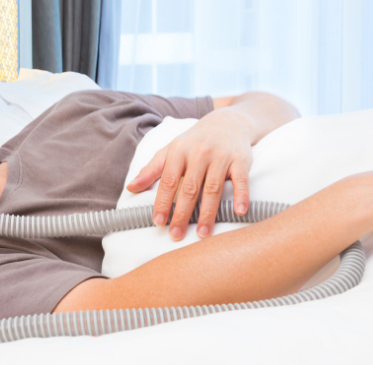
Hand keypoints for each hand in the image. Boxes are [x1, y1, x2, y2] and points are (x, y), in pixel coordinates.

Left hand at [126, 114, 253, 239]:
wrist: (228, 122)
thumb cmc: (195, 141)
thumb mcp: (171, 150)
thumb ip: (151, 170)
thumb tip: (130, 187)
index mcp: (179, 151)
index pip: (168, 181)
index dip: (162, 202)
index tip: (158, 221)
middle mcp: (199, 153)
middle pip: (189, 188)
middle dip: (182, 213)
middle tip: (176, 234)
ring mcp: (221, 157)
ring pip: (213, 188)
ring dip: (207, 212)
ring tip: (202, 233)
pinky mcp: (240, 160)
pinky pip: (241, 180)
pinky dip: (242, 195)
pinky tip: (239, 211)